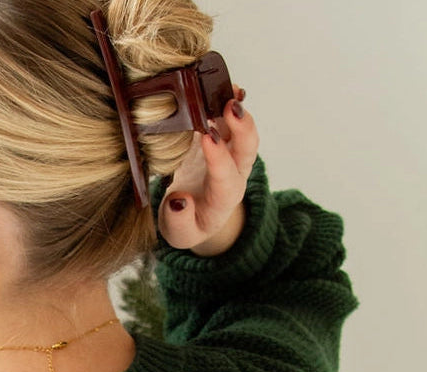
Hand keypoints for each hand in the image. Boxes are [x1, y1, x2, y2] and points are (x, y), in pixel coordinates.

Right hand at [156, 94, 258, 255]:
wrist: (195, 214)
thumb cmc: (187, 224)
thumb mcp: (180, 233)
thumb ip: (179, 222)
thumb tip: (179, 202)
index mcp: (224, 197)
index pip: (226, 174)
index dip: (218, 155)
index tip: (206, 137)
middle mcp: (234, 172)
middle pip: (247, 148)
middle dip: (242, 126)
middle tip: (229, 106)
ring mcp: (230, 153)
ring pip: (242, 128)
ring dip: (235, 107)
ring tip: (226, 87)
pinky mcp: (221, 139)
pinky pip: (228, 118)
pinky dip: (226, 100)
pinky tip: (218, 84)